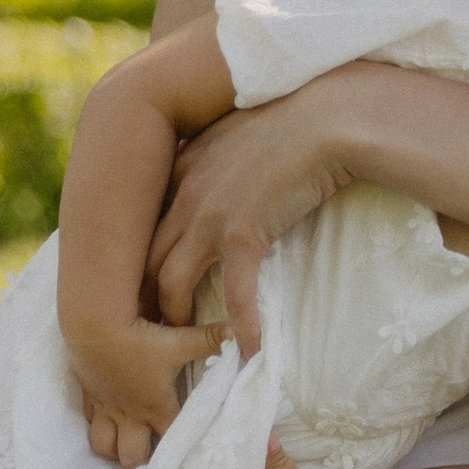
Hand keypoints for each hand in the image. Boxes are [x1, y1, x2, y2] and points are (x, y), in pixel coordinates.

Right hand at [62, 313, 220, 468]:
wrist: (95, 329)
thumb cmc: (140, 340)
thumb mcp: (179, 341)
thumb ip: (210, 340)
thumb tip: (237, 334)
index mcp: (157, 407)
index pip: (171, 441)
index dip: (180, 452)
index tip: (186, 462)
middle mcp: (131, 415)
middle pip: (132, 456)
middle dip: (141, 462)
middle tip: (151, 461)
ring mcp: (107, 409)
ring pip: (104, 446)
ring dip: (114, 450)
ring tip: (124, 448)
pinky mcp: (89, 397)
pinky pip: (90, 423)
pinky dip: (98, 428)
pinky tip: (105, 424)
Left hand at [149, 81, 367, 347]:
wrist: (328, 117)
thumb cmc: (297, 119)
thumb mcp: (243, 132)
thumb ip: (224, 157)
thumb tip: (235, 176)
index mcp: (183, 169)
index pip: (145, 226)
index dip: (140, 263)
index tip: (145, 289)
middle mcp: (184, 196)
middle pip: (145, 261)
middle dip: (143, 300)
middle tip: (151, 330)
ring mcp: (209, 217)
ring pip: (171, 285)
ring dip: (176, 322)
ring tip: (187, 349)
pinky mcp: (243, 234)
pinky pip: (233, 294)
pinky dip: (240, 327)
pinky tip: (250, 352)